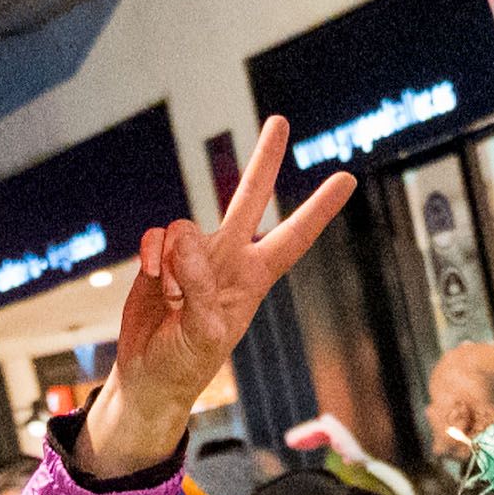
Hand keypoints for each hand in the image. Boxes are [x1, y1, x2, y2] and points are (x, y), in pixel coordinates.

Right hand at [79, 117, 352, 479]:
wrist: (147, 373)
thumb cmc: (186, 363)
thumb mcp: (203, 333)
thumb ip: (199, 285)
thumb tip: (184, 240)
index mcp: (253, 279)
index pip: (294, 238)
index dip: (319, 209)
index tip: (346, 178)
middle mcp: (228, 258)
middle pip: (250, 198)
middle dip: (264, 160)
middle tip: (280, 121)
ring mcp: (194, 254)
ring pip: (185, 224)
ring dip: (172, 260)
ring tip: (170, 297)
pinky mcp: (161, 256)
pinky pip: (156, 235)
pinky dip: (149, 254)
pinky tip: (151, 277)